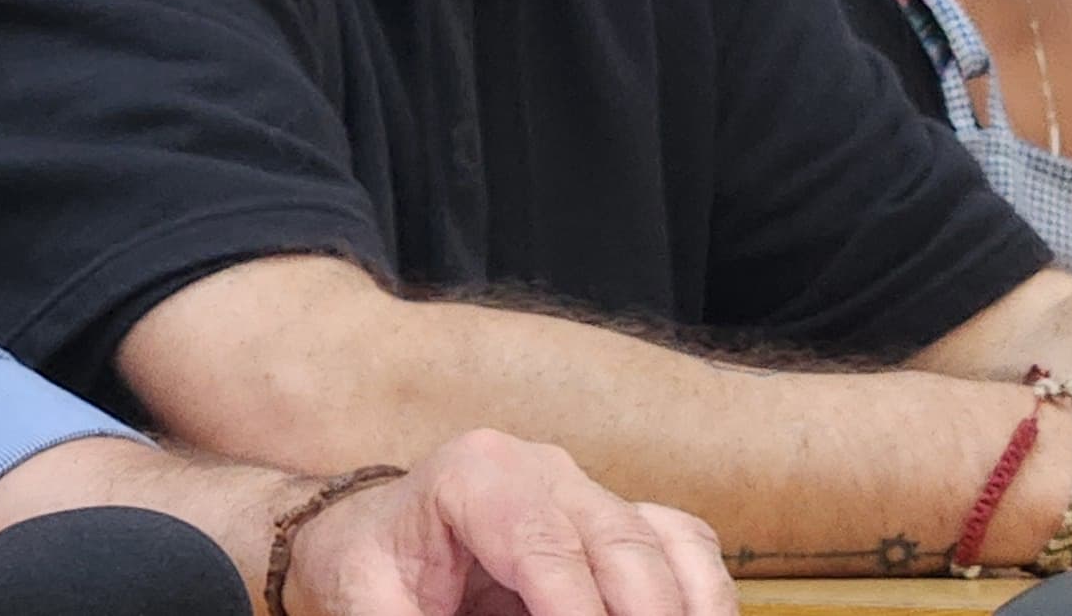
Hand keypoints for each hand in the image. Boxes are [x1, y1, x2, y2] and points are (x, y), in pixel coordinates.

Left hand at [282, 431, 726, 615]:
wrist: (372, 546)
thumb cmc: (369, 572)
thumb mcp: (370, 604)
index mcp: (473, 475)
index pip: (543, 547)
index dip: (577, 614)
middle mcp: (541, 470)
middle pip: (621, 546)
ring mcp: (589, 492)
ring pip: (669, 546)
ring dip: (689, 610)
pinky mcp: (622, 522)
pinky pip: (686, 550)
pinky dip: (702, 599)